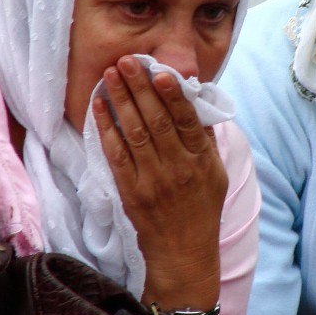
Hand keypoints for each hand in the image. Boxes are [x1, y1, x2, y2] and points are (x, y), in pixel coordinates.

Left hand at [93, 55, 227, 298]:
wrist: (183, 253)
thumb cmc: (202, 209)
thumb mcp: (215, 173)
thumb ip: (205, 138)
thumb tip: (196, 100)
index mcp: (202, 161)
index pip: (187, 122)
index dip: (174, 96)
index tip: (162, 72)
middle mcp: (178, 169)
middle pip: (157, 121)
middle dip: (141, 88)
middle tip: (128, 61)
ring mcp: (153, 181)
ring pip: (135, 133)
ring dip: (121, 100)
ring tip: (112, 74)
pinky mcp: (131, 192)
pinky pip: (116, 155)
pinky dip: (106, 128)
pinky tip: (99, 106)